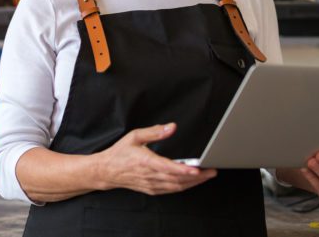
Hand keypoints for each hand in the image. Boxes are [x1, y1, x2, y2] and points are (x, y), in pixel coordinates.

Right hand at [95, 122, 216, 195]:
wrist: (107, 170)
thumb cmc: (120, 153)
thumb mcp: (135, 136)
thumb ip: (155, 131)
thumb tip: (172, 127)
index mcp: (146, 162)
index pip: (168, 168)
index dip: (184, 170)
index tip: (197, 169)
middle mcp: (150, 176)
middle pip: (177, 180)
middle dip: (197, 177)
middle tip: (211, 172)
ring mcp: (151, 185)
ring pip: (176, 187)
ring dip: (193, 184)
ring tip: (206, 177)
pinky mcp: (151, 190)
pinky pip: (170, 191)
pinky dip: (183, 188)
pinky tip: (191, 183)